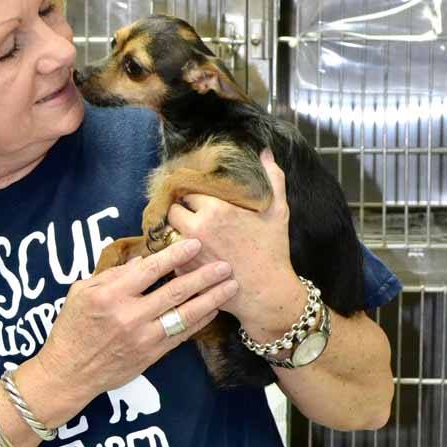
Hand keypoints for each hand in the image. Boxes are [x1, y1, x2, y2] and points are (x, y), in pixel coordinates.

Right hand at [23, 238, 238, 421]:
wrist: (69, 372)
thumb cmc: (72, 328)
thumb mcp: (81, 292)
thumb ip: (113, 274)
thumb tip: (144, 260)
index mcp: (110, 296)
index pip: (150, 269)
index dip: (175, 255)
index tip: (195, 244)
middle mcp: (129, 316)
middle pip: (175, 291)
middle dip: (204, 277)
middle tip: (225, 265)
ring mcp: (143, 338)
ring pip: (184, 315)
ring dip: (211, 299)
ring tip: (230, 287)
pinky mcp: (151, 355)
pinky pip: (181, 335)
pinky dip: (199, 321)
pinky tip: (212, 310)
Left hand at [167, 149, 304, 332]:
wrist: (267, 292)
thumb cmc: (273, 251)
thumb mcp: (278, 211)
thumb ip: (272, 178)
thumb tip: (266, 153)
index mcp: (216, 210)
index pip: (189, 192)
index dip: (194, 196)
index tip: (200, 201)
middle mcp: (197, 228)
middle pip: (173, 210)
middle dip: (181, 212)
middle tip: (192, 218)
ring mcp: (187, 251)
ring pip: (169, 232)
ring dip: (176, 232)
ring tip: (189, 235)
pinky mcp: (183, 271)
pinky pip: (171, 255)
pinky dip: (177, 253)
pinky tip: (191, 254)